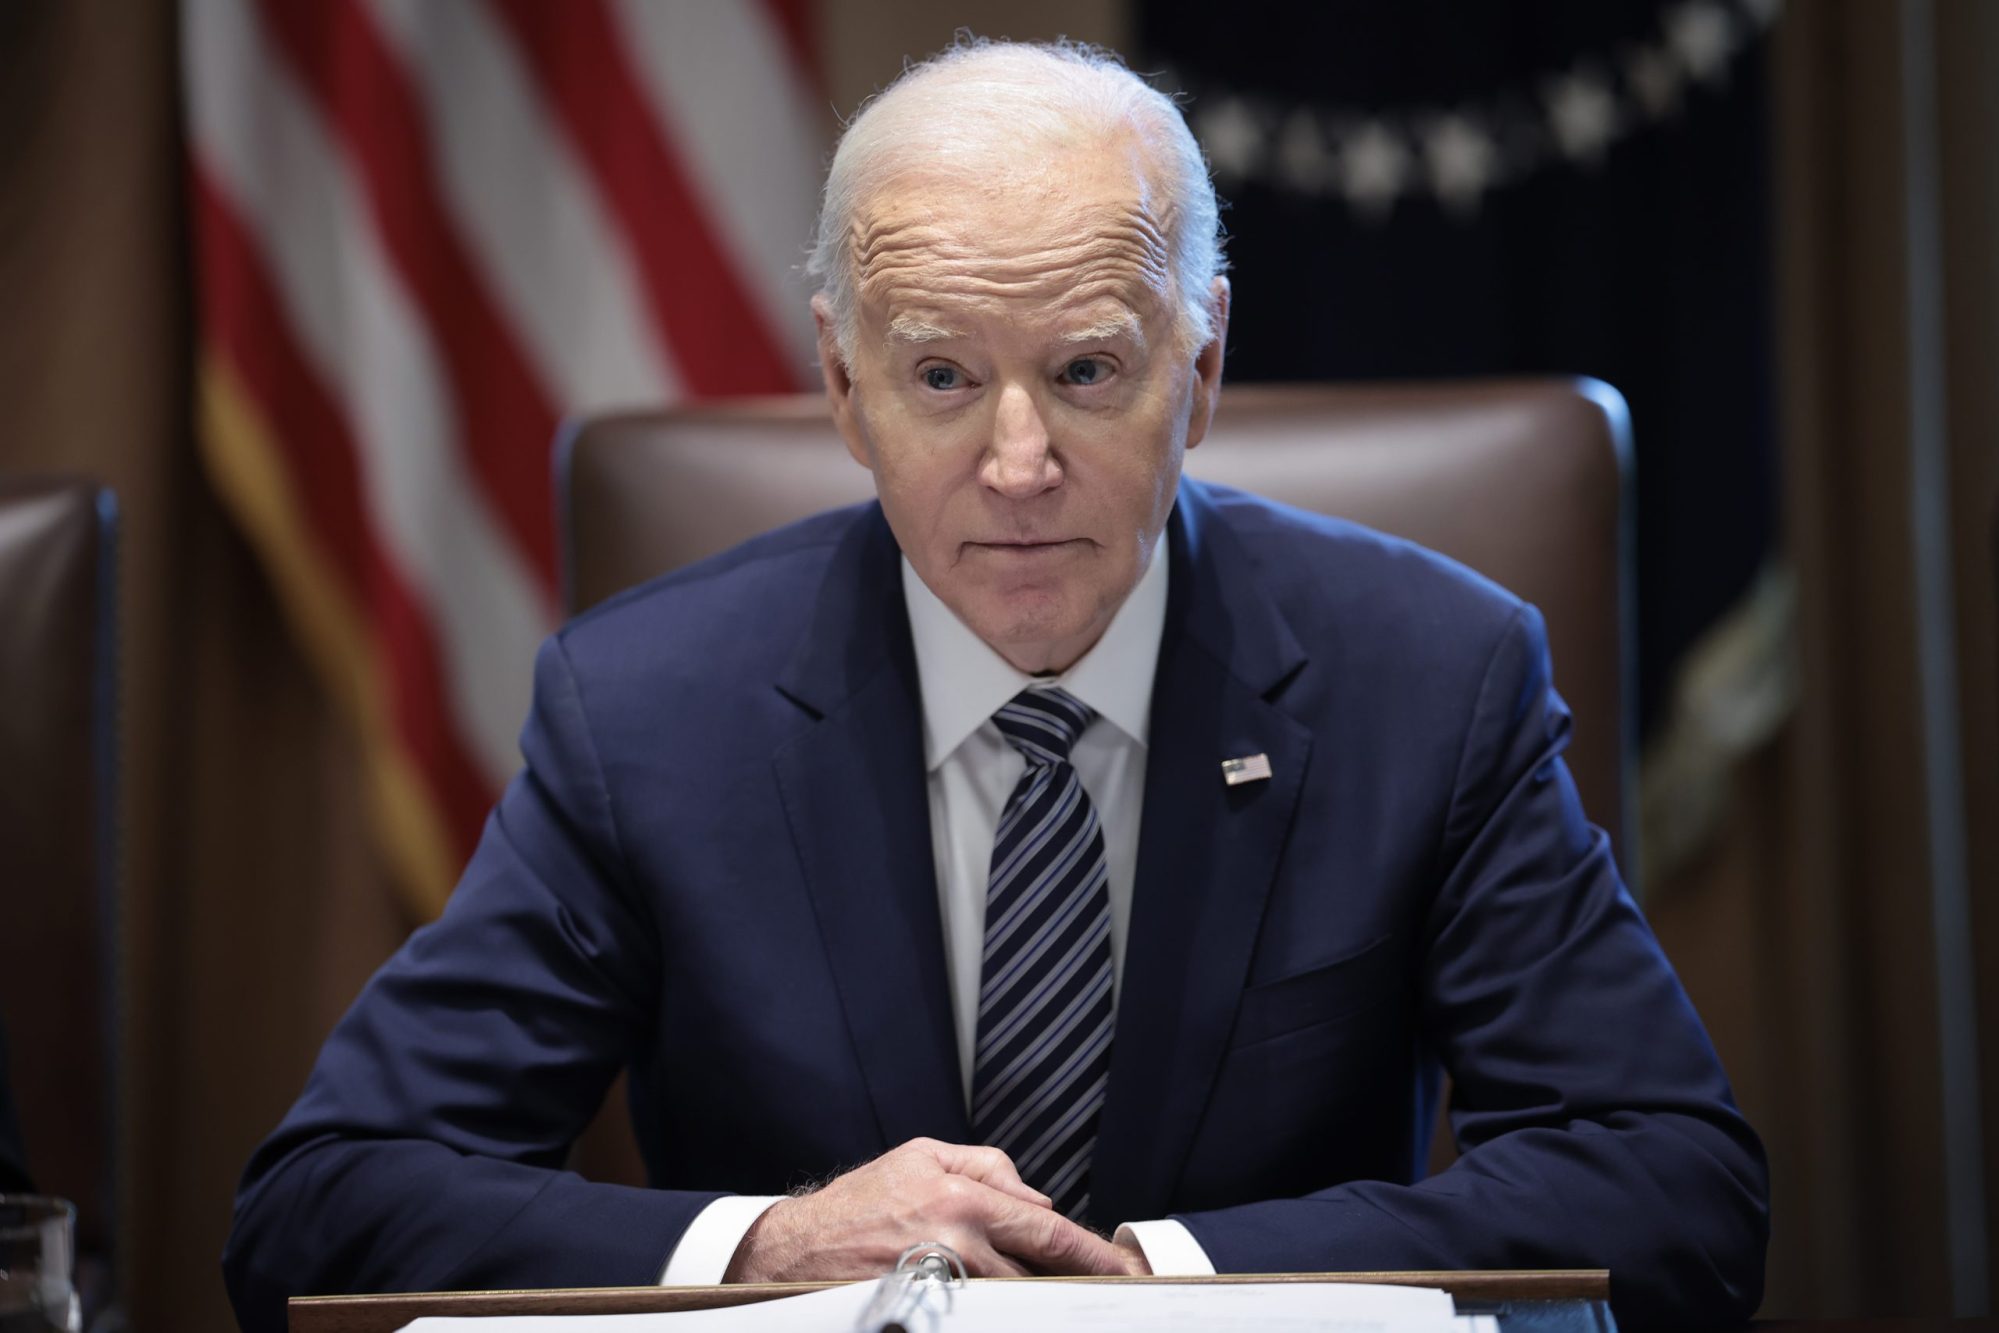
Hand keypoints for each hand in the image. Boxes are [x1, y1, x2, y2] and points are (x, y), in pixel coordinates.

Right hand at [722, 1137, 1134, 1281]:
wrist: (795, 1251)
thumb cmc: (859, 1203)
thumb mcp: (920, 1156)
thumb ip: (986, 1167)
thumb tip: (1038, 1197)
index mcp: (961, 1198)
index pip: (1046, 1229)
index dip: (1090, 1253)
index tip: (1122, 1268)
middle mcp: (957, 1243)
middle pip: (1038, 1271)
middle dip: (1075, 1282)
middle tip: (1110, 1290)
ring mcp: (942, 1285)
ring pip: (1013, 1296)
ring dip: (1036, 1296)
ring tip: (1054, 1296)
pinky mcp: (927, 1313)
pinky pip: (981, 1314)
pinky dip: (1000, 1309)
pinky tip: (1006, 1302)